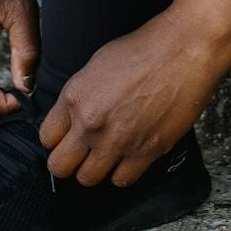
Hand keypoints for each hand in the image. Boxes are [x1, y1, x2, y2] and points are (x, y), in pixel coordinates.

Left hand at [39, 11, 230, 187]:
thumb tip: (72, 118)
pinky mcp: (146, 152)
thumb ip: (80, 97)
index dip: (56, 140)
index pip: (46, 138)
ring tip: (106, 156)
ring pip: (88, 179)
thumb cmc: (144, 49)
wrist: (184, 50)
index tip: (66, 139)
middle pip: (59, 167)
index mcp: (75, 97)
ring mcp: (118, 141)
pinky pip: (122, 180)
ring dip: (95, 169)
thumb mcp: (97, 64)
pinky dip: (123, 173)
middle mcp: (91, 123)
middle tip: (80, 155)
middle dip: (67, 163)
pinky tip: (129, 157)